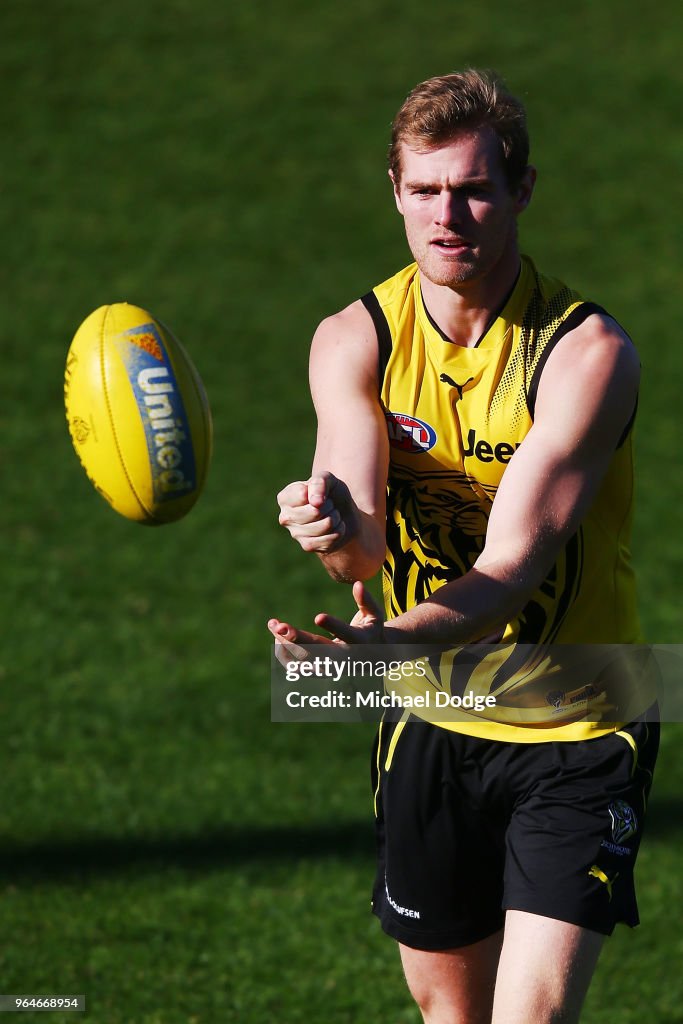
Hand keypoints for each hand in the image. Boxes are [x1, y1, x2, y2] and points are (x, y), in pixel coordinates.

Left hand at [268, 581, 385, 669]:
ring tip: (273, 624)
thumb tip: (357, 584)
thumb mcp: (374, 614)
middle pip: (318, 649)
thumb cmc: (371, 630)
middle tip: (278, 626)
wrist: (373, 659)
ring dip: (285, 644)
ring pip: (304, 659)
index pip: (345, 633)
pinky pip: (298, 669)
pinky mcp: (320, 672)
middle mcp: (344, 657)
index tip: (318, 617)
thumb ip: (366, 600)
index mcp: (358, 641)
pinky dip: (285, 655)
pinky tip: (276, 638)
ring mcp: (331, 667)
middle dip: (296, 638)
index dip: (333, 625)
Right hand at [277, 472, 358, 553]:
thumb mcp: (327, 479)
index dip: (319, 492)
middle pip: (315, 511)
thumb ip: (319, 482)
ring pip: (326, 525)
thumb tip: (316, 502)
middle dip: (329, 506)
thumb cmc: (330, 493)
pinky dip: (339, 530)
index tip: (320, 494)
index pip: (302, 494)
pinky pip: (330, 538)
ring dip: (335, 518)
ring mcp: (295, 534)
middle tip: (328, 505)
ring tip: (331, 515)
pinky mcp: (308, 546)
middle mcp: (285, 517)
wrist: (343, 514)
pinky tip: (334, 527)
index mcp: (285, 498)